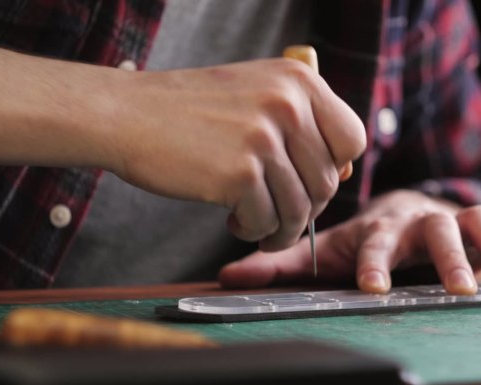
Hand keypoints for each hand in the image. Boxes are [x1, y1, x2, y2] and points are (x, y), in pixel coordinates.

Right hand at [108, 59, 365, 250]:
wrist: (128, 114)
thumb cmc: (192, 110)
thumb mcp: (256, 92)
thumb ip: (302, 122)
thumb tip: (343, 173)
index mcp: (299, 81)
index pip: (353, 140)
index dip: (336, 169)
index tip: (309, 182)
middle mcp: (288, 105)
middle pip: (328, 182)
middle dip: (306, 209)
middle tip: (278, 214)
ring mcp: (264, 138)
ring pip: (300, 209)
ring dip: (280, 229)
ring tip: (255, 223)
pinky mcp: (238, 174)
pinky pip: (266, 222)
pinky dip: (253, 231)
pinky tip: (232, 220)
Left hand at [218, 190, 480, 293]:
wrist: (402, 213)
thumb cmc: (364, 240)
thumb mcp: (325, 253)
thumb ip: (279, 266)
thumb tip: (226, 274)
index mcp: (380, 225)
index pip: (377, 238)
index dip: (376, 262)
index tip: (375, 288)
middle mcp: (420, 219)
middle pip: (437, 228)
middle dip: (449, 258)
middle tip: (458, 290)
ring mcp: (457, 221)